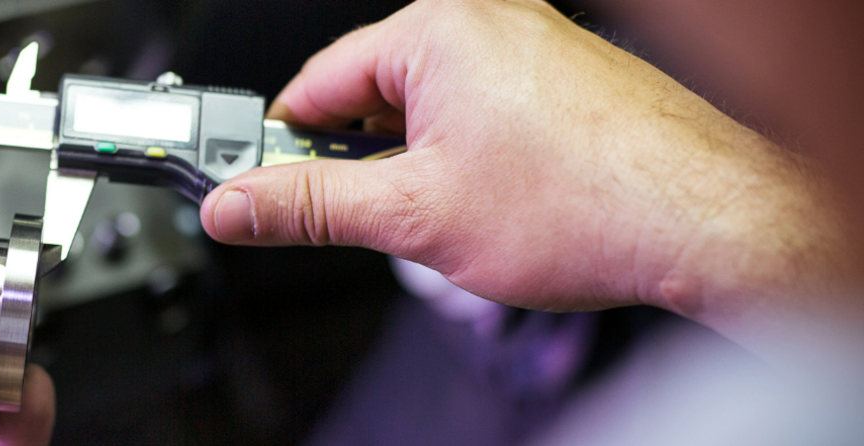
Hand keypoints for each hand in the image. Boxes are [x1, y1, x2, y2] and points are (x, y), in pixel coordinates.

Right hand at [200, 0, 842, 346]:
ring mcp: (534, 45)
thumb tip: (237, 206)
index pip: (314, 84)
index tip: (261, 188)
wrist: (712, 223)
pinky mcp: (565, 78)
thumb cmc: (590, 203)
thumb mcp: (413, 215)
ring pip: (430, 109)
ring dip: (416, 165)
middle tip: (367, 220)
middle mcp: (487, 22)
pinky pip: (482, 111)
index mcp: (437, 30)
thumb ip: (308, 208)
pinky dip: (467, 157)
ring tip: (450, 218)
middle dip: (360, 162)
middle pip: (371, 94)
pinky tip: (494, 206)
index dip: (280, 147)